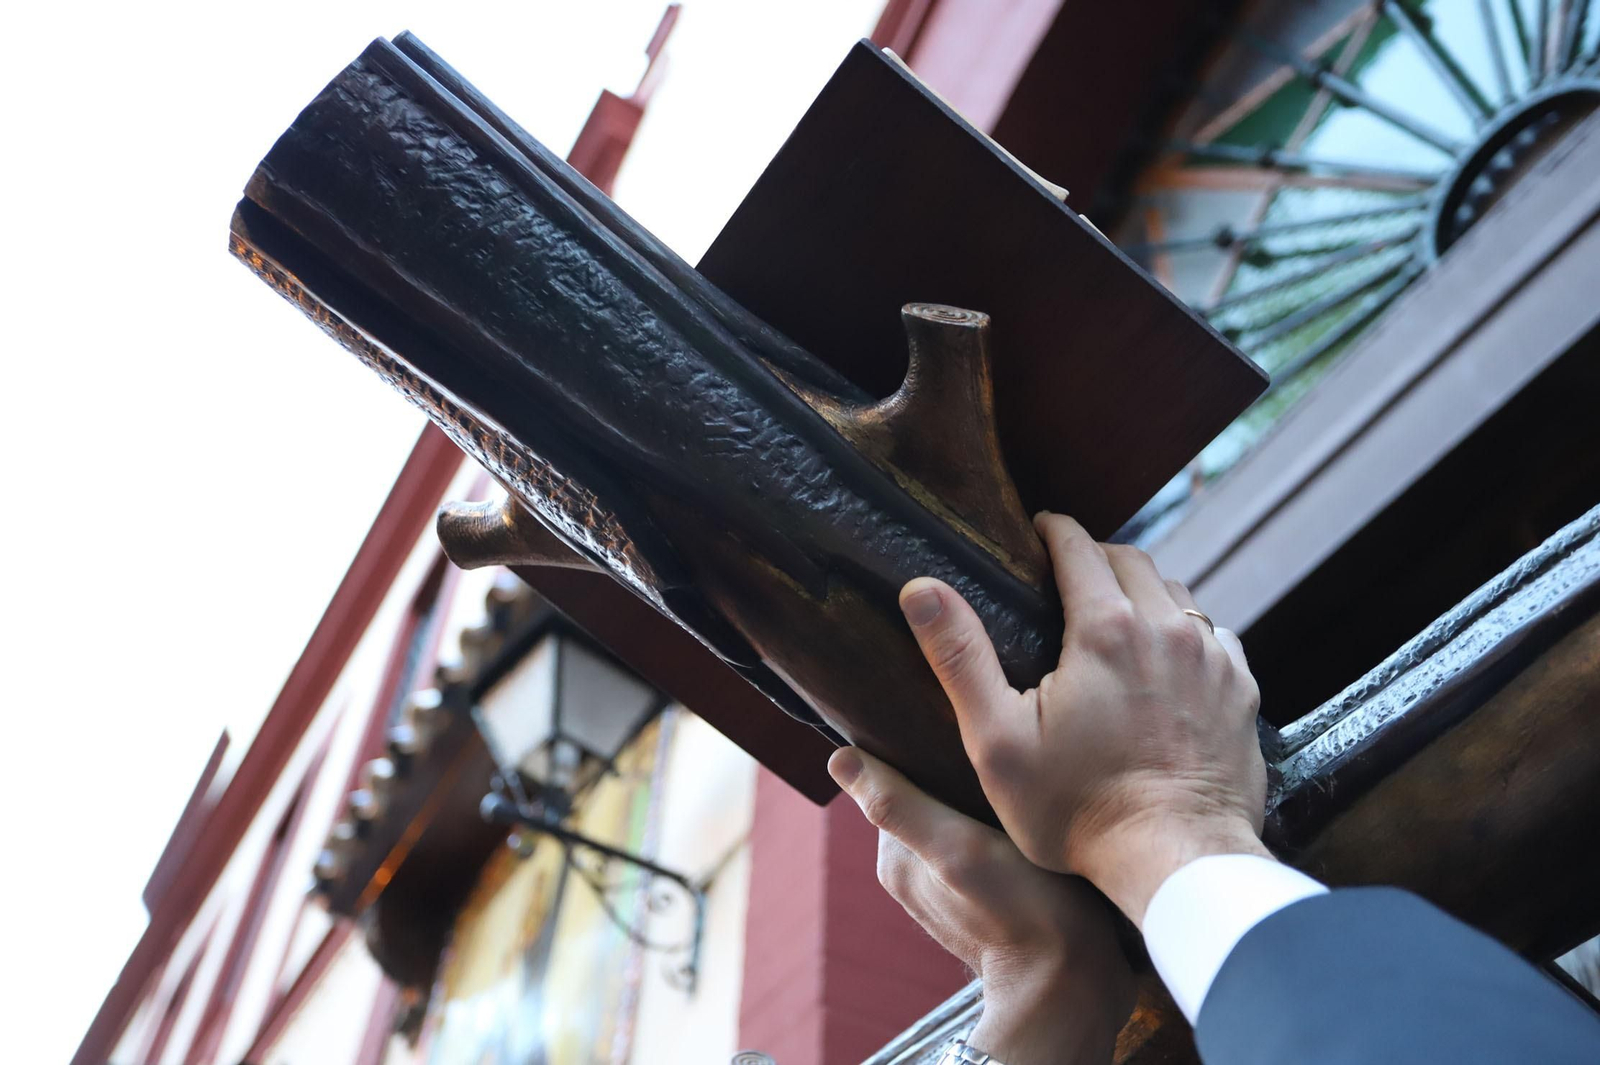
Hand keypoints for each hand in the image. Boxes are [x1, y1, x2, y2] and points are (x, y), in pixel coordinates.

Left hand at [830, 746, 1133, 1064]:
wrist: (1071, 987)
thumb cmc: (1018, 909)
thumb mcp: (955, 846)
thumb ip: (897, 806)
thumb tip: (837, 759)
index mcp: (895, 860)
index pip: (895, 781)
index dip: (922, 750)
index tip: (958, 730)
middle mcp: (916, 874)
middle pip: (928, 798)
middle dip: (953, 773)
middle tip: (994, 749)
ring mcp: (953, 889)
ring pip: (959, 819)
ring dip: (981, 798)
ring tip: (1015, 780)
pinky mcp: (991, 897)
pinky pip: (986, 844)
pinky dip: (1000, 825)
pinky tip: (1029, 815)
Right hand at [898, 512, 1269, 924]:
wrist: (1177, 861)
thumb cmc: (1077, 810)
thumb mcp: (997, 739)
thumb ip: (960, 657)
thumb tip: (921, 588)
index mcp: (1106, 629)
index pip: (1078, 545)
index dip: (1052, 530)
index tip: (1035, 530)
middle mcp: (1168, 628)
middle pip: (1132, 560)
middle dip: (1096, 556)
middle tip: (1066, 572)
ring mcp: (1213, 659)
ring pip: (1177, 594)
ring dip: (1143, 592)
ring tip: (1113, 615)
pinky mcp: (1243, 692)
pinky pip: (1215, 636)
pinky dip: (1186, 634)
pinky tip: (1166, 662)